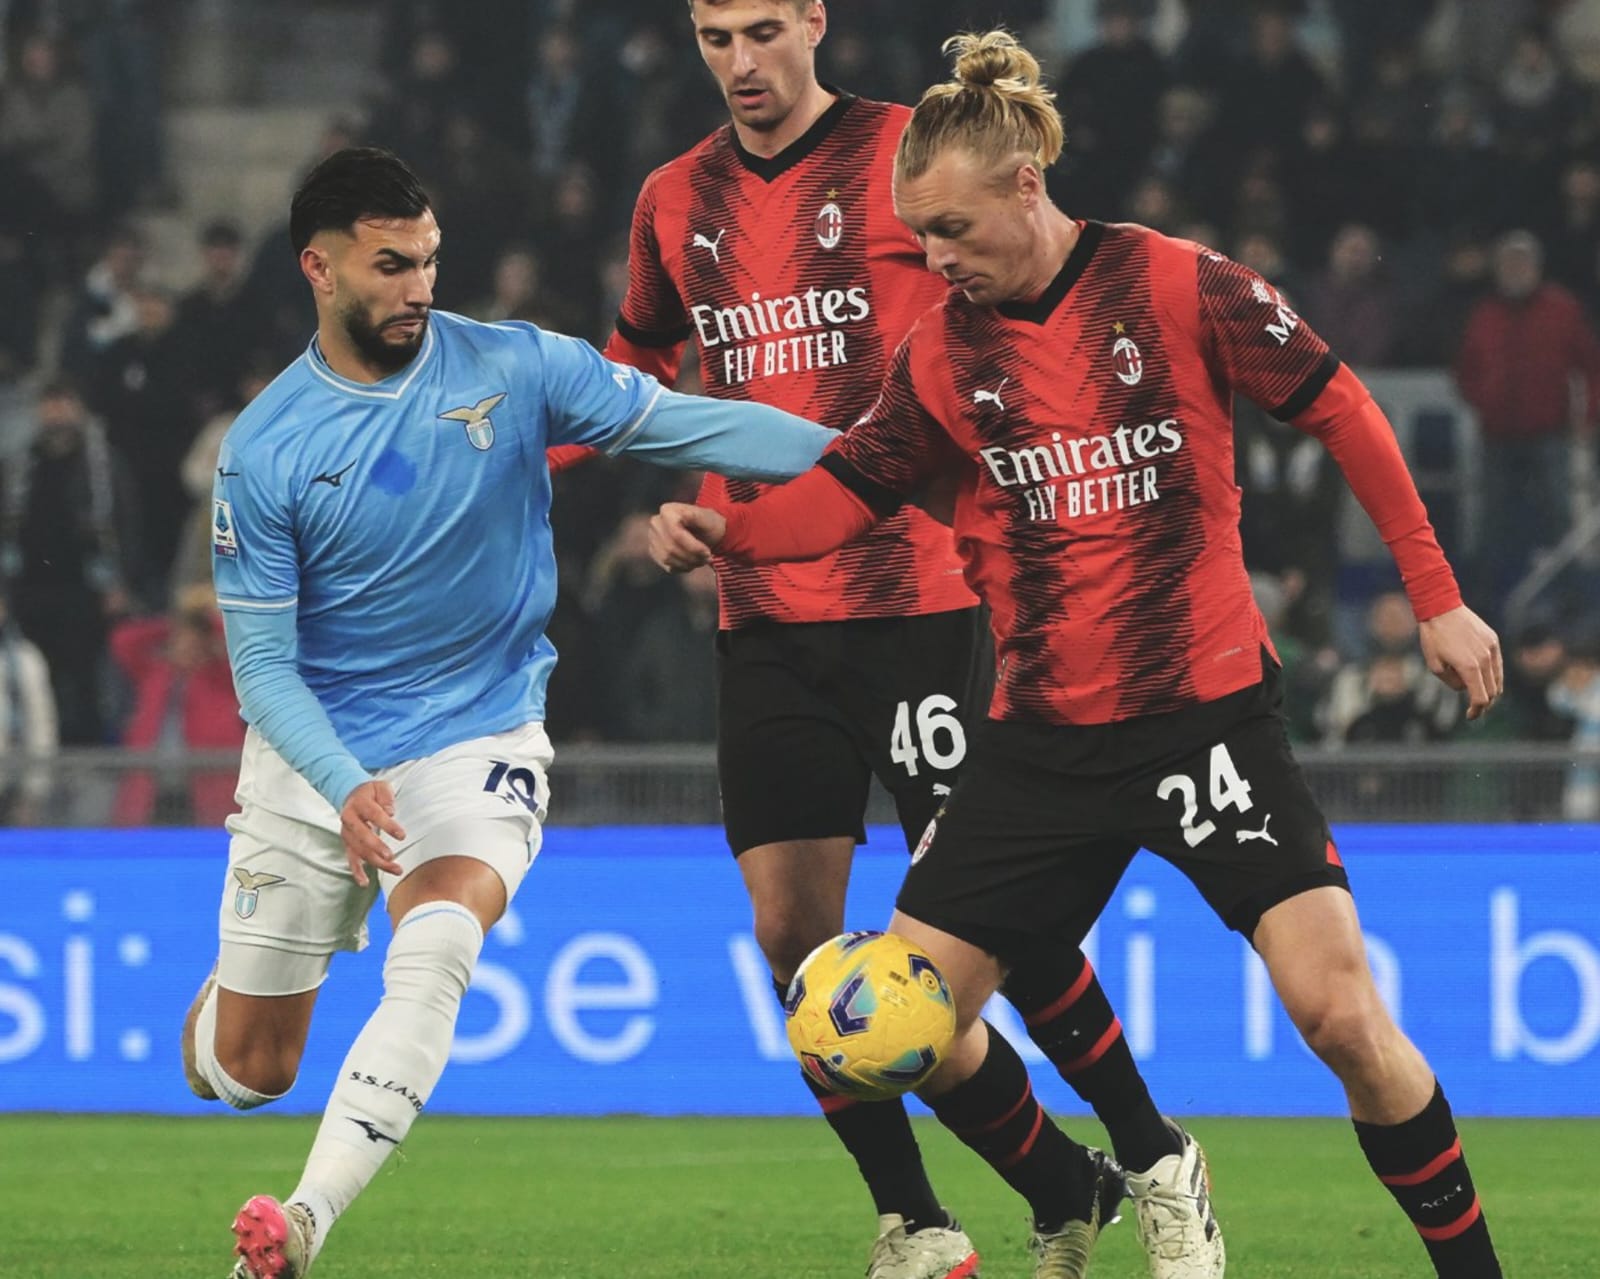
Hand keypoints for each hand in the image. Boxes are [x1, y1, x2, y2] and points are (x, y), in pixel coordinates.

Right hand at [339, 780, 405, 885]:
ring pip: (359, 850)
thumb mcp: (380, 786)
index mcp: (359, 804)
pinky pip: (351, 859)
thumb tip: (390, 811)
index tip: (402, 835)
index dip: (387, 825)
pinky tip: (365, 883)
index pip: (374, 815)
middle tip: (391, 857)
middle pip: (362, 835)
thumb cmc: (371, 792)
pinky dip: (356, 871)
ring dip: (376, 862)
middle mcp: (349, 819)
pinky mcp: (348, 844)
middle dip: (376, 847)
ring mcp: (347, 833)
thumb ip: (386, 797)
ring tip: (396, 869)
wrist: (352, 795)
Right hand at [649, 502, 725, 571]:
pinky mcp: (654, 551)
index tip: (708, 552)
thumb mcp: (707, 518)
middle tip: (707, 559)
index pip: (676, 535)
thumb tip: (684, 515)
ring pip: (667, 558)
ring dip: (688, 564)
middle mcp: (656, 523)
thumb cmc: (708, 523)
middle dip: (692, 557)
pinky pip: (667, 565)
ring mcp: (652, 538)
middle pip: (670, 548)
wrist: (705, 531)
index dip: (693, 547)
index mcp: (667, 510)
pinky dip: (683, 567)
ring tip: (702, 560)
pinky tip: (693, 562)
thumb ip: (696, 516)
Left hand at [1418, 605, 1502, 720]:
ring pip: (1498, 679)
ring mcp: (1492, 649)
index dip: (1477, 711)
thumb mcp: (1435, 665)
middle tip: (1475, 709)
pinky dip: (1493, 675)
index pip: (1481, 698)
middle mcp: (1485, 659)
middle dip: (1484, 704)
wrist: (1441, 608)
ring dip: (1491, 691)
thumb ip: (1452, 682)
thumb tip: (1465, 688)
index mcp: (1469, 667)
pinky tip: (1484, 678)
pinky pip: (1497, 664)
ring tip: (1480, 696)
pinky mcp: (1493, 640)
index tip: (1470, 716)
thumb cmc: (1433, 637)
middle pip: (1492, 691)